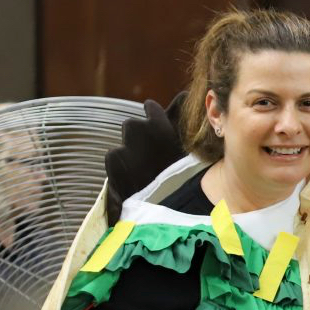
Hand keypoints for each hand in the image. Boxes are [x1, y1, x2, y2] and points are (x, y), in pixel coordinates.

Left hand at [107, 93, 186, 223]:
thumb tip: (184, 97)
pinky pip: (115, 162)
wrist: (172, 211)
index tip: (159, 124)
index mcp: (159, 125)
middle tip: (153, 153)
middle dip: (139, 135)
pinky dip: (122, 168)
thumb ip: (187, 122)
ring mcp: (122, 151)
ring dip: (130, 154)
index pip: (150, 108)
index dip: (155, 117)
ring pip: (122, 146)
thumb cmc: (192, 180)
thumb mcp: (197, 150)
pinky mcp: (112, 169)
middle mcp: (137, 133)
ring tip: (144, 170)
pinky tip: (135, 179)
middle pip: (132, 126)